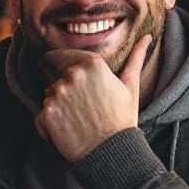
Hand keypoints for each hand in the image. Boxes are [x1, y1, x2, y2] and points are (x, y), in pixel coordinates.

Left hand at [36, 36, 150, 162]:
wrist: (111, 151)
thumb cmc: (122, 120)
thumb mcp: (130, 86)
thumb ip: (135, 59)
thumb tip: (147, 37)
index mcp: (92, 65)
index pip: (66, 57)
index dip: (67, 68)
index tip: (71, 80)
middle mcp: (72, 75)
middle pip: (59, 78)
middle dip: (67, 91)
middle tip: (84, 109)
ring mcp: (57, 94)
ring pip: (49, 95)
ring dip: (58, 106)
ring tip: (77, 120)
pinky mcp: (47, 113)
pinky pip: (41, 115)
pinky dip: (48, 124)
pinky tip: (66, 130)